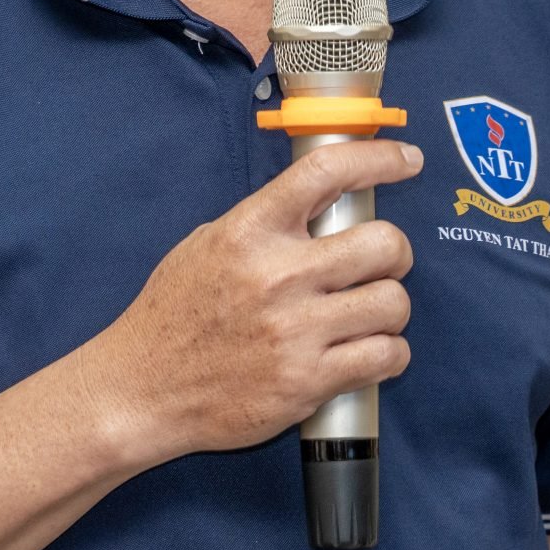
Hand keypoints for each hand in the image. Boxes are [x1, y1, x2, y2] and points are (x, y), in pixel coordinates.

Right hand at [87, 139, 422, 462]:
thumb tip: (330, 197)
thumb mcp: (209, 243)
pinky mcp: (307, 382)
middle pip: (385, 244)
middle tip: (380, 266)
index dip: (379, 159)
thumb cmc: (174, 316)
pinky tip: (368, 352)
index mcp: (250, 231)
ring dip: (390, 309)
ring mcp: (295, 332)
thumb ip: (268, 220)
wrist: (143, 390)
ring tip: (366, 315)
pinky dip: (388, 354)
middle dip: (395, 254)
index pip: (327, 173)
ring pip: (394, 303)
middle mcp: (277, 276)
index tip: (406, 161)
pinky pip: (386, 356)